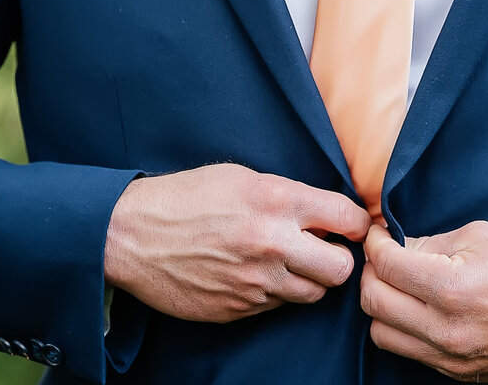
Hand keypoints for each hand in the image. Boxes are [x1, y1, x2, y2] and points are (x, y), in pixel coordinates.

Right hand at [104, 163, 370, 322]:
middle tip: (324, 249)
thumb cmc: (186, 197)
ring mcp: (256, 283)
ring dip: (308, 279)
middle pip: (341, 268)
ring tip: (287, 262)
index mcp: (277, 202)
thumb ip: (289, 196)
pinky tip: (254, 274)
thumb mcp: (242, 177)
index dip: (357, 223)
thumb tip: (326, 215)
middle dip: (339, 258)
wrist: (131, 235)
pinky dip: (275, 292)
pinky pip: (277, 306)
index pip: (349, 219)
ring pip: (313, 294)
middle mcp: (272, 244)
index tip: (351, 225)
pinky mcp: (239, 309)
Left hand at [361, 221, 487, 381]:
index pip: (385, 266)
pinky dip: (405, 328)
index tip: (378, 233)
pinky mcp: (461, 375)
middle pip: (374, 303)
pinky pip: (411, 353)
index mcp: (454, 289)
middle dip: (372, 273)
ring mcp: (454, 359)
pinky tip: (421, 307)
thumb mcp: (482, 236)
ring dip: (383, 305)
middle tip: (385, 256)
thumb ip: (431, 243)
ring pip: (383, 334)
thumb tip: (394, 245)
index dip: (375, 243)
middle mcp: (449, 330)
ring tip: (401, 284)